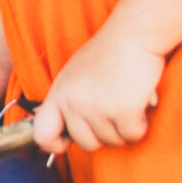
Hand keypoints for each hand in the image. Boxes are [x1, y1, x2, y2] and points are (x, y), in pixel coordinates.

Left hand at [32, 24, 165, 154]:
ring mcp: (97, 108)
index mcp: (58, 94)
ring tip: (126, 100)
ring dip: (124, 127)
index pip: (41, 134)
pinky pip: (133, 135)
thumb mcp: (74, 76)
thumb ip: (67, 102)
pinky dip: (140, 124)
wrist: (131, 36)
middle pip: (86, 144)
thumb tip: (64, 133)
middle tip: (113, 112)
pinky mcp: (123, 110)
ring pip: (113, 141)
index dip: (54, 146)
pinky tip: (139, 103)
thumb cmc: (106, 54)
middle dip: (103, 135)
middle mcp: (73, 103)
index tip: (68, 144)